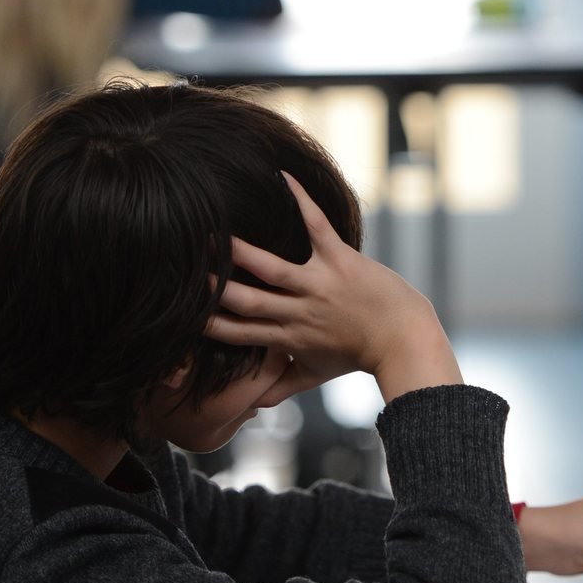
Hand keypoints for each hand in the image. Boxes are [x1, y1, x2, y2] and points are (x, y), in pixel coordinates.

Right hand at [205, 174, 459, 404]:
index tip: (179, 312)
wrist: (403, 339)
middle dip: (212, 287)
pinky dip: (300, 201)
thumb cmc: (357, 356)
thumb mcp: (316, 374)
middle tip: (184, 268)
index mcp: (288, 339)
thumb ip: (282, 386)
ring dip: (242, 251)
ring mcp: (319, 284)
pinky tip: (281, 177)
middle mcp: (299, 312)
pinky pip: (316, 226)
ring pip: (272, 267)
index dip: (206, 323)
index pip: (238, 333)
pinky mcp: (341, 260)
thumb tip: (253, 405)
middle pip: (246, 300)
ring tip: (213, 233)